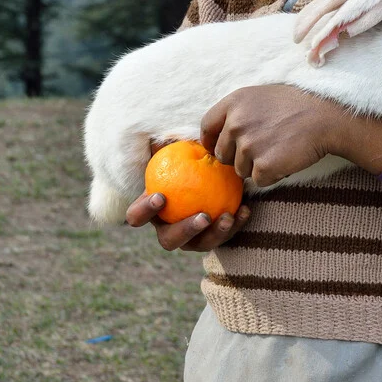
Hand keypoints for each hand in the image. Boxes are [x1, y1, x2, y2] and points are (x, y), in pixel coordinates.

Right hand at [124, 140, 249, 251]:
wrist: (208, 174)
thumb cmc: (183, 160)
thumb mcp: (175, 152)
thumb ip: (168, 147)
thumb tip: (162, 137)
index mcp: (150, 211)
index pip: (136, 216)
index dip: (144, 210)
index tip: (161, 196)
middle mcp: (168, 229)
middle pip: (169, 240)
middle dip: (185, 231)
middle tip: (203, 216)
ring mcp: (191, 239)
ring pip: (200, 244)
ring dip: (214, 233)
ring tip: (227, 217)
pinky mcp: (212, 238)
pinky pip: (224, 236)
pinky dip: (235, 224)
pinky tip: (245, 210)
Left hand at [200, 84, 344, 186]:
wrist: (324, 118)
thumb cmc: (295, 105)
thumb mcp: (261, 96)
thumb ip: (237, 111)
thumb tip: (220, 132)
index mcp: (233, 102)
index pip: (207, 126)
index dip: (211, 140)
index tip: (219, 148)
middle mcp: (236, 123)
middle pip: (222, 154)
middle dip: (237, 157)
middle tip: (262, 148)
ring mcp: (248, 145)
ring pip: (240, 170)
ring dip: (256, 166)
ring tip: (278, 150)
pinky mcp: (262, 165)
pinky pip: (258, 180)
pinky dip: (271, 176)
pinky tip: (285, 159)